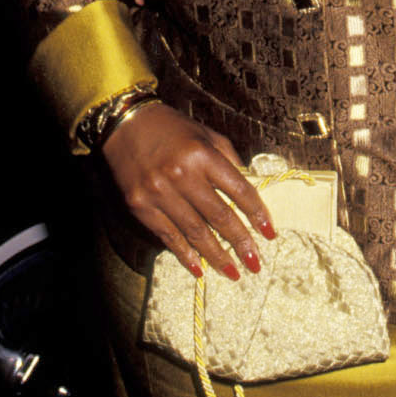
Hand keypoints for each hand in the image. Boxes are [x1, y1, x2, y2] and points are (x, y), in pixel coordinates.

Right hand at [101, 103, 275, 278]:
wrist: (125, 124)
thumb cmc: (172, 128)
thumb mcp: (206, 135)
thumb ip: (228, 160)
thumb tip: (249, 189)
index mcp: (203, 155)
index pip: (239, 190)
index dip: (257, 214)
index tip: (269, 233)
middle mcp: (182, 175)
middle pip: (219, 216)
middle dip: (241, 242)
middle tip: (255, 263)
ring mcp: (159, 192)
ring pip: (195, 232)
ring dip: (216, 256)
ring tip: (233, 272)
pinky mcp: (140, 206)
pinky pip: (168, 236)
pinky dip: (184, 255)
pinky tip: (198, 268)